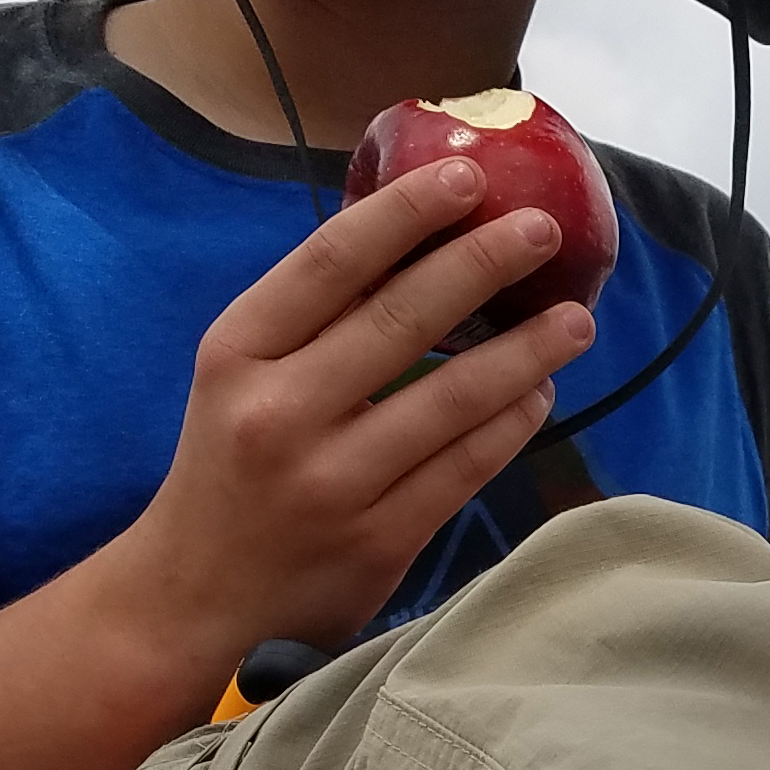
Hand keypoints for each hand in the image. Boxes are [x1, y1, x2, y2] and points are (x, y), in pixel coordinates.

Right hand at [107, 157, 598, 672]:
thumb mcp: (241, 376)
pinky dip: (511, 424)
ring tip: (574, 320)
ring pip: (453, 400)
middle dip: (484, 263)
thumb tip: (421, 232)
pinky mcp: (380, 540)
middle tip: (543, 230)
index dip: (406, 212)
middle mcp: (281, 413)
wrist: (194, 595)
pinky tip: (540, 394)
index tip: (465, 174)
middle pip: (403, 319)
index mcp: (238, 352)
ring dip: (526, 352)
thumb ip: (314, 318)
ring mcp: (333, 481)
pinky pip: (466, 467)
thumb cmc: (231, 462)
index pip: (331, 262)